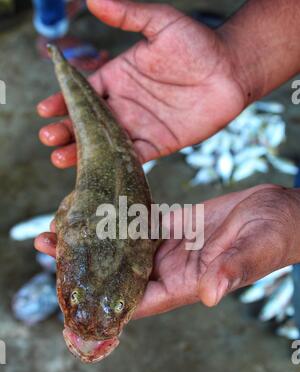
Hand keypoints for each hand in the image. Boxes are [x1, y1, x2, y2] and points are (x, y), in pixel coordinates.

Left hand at [35, 184, 299, 316]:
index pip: (137, 302)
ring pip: (122, 247)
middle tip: (47, 246)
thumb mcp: (255, 251)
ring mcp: (169, 246)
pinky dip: (115, 217)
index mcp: (185, 283)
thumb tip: (210, 294)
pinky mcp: (172, 223)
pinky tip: (92, 207)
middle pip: (118, 274)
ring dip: (93, 239)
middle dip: (84, 265)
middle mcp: (170, 268)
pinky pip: (137, 222)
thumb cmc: (274, 236)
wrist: (281, 211)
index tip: (68, 298)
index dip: (103, 304)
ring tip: (59, 224)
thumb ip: (232, 271)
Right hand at [37, 0, 245, 164]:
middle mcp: (125, 105)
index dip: (63, 101)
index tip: (45, 110)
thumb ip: (128, 16)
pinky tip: (97, 170)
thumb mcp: (160, 24)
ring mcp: (140, 126)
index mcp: (118, 78)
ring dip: (83, 152)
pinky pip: (133, 157)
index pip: (83, 92)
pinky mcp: (158, 144)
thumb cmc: (197, 44)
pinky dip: (114, 164)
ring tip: (61, 158)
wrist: (231, 71)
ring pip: (105, 143)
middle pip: (88, 121)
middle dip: (66, 130)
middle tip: (48, 137)